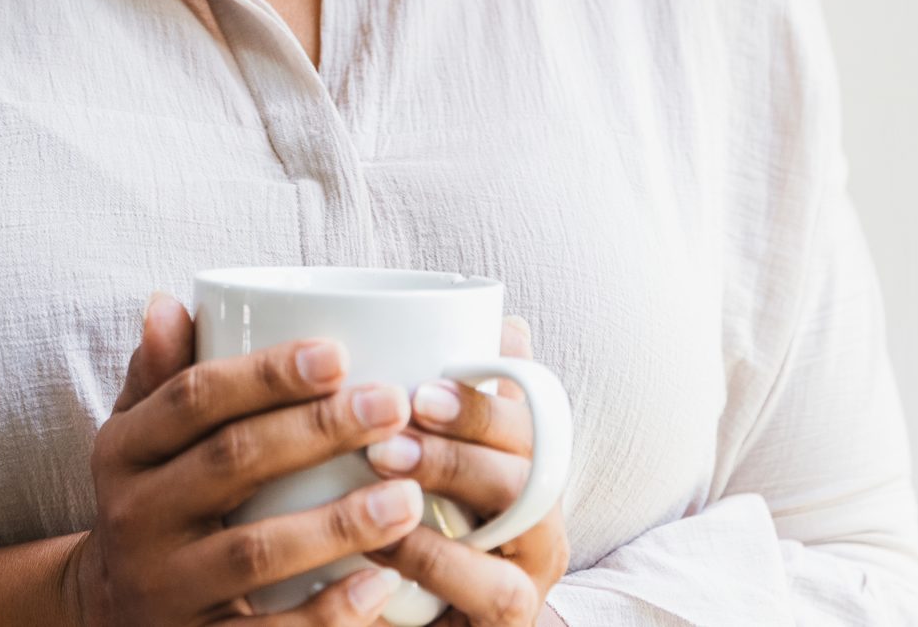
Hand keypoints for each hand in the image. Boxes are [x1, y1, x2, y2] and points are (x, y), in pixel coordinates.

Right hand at [62, 290, 432, 625]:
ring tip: (407, 496)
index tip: (338, 352)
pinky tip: (382, 584)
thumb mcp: (139, 438)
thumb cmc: (154, 500)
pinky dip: (326, 614)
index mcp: (123, 451)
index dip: (265, 374)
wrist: (107, 615)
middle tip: (391, 406)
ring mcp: (165, 588)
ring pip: (254, 551)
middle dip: (317, 431)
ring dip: (336, 523)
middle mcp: (135, 517)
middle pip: (231, 462)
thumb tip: (171, 301)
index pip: (192, 397)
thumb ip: (160, 373)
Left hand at [356, 315, 571, 626]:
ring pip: (511, 543)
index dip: (484, 404)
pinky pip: (488, 600)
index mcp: (534, 472)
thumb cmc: (439, 526)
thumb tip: (506, 320)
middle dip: (459, 456)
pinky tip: (373, 551)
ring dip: (438, 521)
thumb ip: (467, 398)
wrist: (429, 617)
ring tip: (377, 491)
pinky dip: (431, 571)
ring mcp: (528, 584)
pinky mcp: (506, 626)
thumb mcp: (448, 455)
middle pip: (528, 482)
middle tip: (387, 441)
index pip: (532, 425)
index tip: (423, 389)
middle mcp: (544, 530)